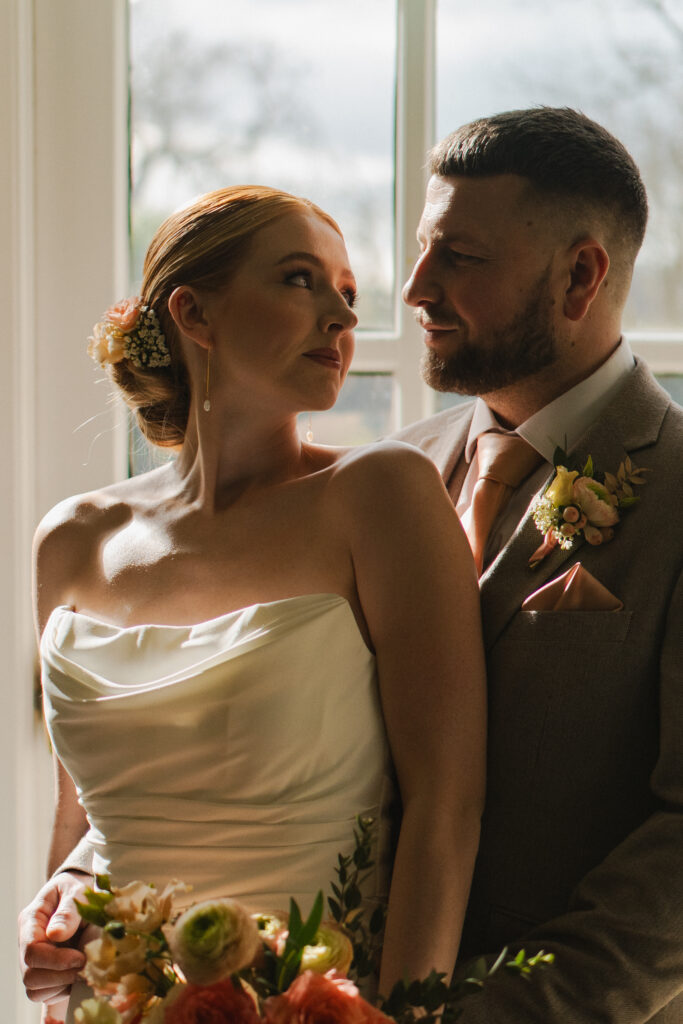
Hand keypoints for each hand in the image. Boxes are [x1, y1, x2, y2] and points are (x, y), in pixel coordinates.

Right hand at [19, 871, 88, 1003]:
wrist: (87, 896)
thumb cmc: (81, 890)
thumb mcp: (77, 891)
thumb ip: (69, 911)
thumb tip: (55, 934)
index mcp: (31, 921)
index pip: (31, 951)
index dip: (55, 960)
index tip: (80, 957)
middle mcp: (28, 944)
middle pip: (30, 976)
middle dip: (60, 975)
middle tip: (85, 964)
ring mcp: (35, 962)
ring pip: (36, 990)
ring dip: (63, 984)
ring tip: (84, 968)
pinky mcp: (46, 975)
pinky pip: (47, 996)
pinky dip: (64, 991)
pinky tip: (76, 978)